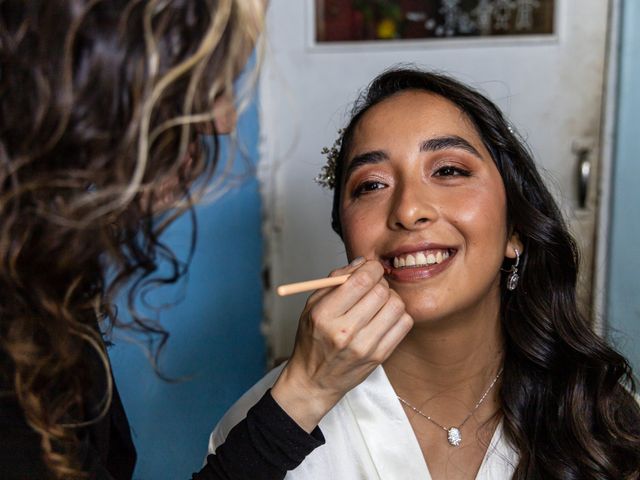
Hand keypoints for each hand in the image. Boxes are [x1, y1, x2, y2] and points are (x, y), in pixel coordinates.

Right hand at [271, 259, 412, 431]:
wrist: (314, 380)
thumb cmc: (312, 339)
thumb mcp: (312, 305)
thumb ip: (336, 279)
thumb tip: (363, 263)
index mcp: (325, 315)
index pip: (361, 281)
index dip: (372, 268)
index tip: (371, 269)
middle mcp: (345, 332)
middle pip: (381, 292)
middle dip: (380, 282)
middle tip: (374, 285)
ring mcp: (364, 346)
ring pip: (396, 306)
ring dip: (391, 298)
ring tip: (379, 302)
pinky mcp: (379, 357)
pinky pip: (404, 324)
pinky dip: (398, 314)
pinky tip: (385, 317)